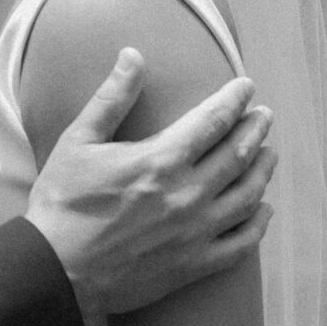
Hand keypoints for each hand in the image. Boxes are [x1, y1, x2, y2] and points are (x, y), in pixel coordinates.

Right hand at [25, 51, 274, 317]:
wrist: (57, 271)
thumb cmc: (62, 203)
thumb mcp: (78, 141)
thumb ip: (111, 97)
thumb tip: (133, 54)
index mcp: (161, 160)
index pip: (212, 120)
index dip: (234, 100)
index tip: (246, 87)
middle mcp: (188, 194)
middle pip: (237, 154)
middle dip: (255, 130)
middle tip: (265, 116)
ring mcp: (195, 233)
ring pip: (248, 196)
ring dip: (263, 171)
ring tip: (269, 154)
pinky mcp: (194, 266)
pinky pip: (242, 245)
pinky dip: (259, 225)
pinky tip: (264, 211)